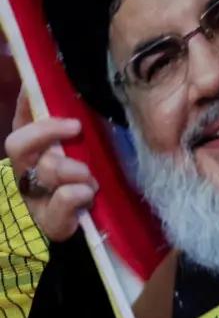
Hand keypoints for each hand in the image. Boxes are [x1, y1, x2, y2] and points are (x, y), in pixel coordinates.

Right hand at [5, 88, 96, 241]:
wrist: (102, 229)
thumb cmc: (94, 180)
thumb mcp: (90, 148)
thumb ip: (81, 124)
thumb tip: (75, 88)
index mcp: (36, 151)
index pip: (22, 122)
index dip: (27, 104)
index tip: (40, 88)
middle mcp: (29, 172)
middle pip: (18, 144)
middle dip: (44, 132)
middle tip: (75, 127)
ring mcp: (37, 198)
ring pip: (43, 172)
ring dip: (70, 168)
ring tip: (90, 174)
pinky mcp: (51, 222)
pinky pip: (58, 205)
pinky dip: (73, 195)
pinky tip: (87, 192)